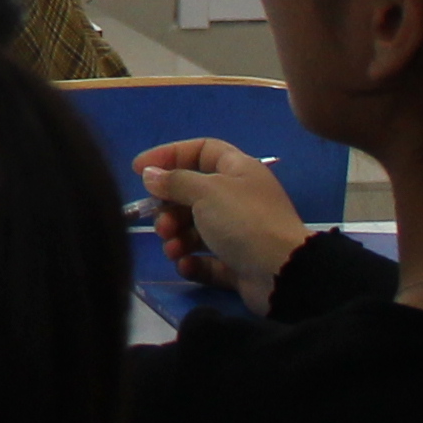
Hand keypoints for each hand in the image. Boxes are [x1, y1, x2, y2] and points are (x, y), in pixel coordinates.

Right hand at [135, 138, 310, 310]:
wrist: (281, 273)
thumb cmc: (244, 222)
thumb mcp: (205, 192)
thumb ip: (174, 181)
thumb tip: (150, 174)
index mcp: (238, 171)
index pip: (201, 150)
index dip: (170, 155)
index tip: (140, 170)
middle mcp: (239, 198)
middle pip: (193, 193)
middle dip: (170, 208)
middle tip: (160, 222)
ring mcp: (240, 233)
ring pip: (197, 228)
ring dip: (177, 237)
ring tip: (172, 248)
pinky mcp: (238, 263)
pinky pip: (207, 259)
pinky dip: (192, 262)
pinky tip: (186, 265)